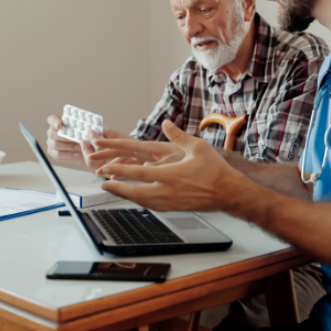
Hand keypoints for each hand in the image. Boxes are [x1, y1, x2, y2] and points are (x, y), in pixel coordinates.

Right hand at [46, 115, 128, 170]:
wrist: (85, 150)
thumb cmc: (88, 137)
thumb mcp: (92, 131)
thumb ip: (94, 127)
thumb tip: (102, 128)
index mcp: (59, 122)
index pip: (52, 119)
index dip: (54, 121)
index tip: (59, 124)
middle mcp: (52, 132)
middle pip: (53, 133)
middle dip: (66, 137)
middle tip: (78, 140)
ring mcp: (51, 142)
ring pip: (56, 144)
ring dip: (69, 146)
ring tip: (80, 148)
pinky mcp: (53, 152)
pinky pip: (58, 155)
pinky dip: (68, 155)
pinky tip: (77, 155)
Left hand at [97, 120, 244, 211]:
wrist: (228, 192)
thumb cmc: (215, 170)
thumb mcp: (197, 147)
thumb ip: (178, 135)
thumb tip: (166, 123)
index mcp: (171, 174)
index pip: (138, 173)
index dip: (118, 170)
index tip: (105, 167)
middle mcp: (168, 191)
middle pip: (134, 191)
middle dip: (116, 187)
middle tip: (102, 182)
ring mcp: (170, 202)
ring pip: (141, 201)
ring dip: (125, 195)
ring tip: (113, 190)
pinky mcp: (174, 208)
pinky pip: (151, 206)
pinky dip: (138, 201)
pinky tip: (134, 198)